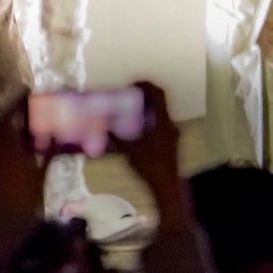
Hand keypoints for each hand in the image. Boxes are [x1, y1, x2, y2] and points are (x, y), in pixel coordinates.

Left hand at [0, 90, 45, 215]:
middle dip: (10, 119)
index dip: (15, 105)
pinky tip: (15, 161)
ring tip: (24, 139)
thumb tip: (57, 137)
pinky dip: (4, 154)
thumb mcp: (39, 177)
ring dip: (7, 138)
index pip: (8, 117)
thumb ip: (47, 155)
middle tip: (25, 116)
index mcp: (8, 148)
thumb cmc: (22, 200)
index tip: (25, 96)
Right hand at [113, 81, 187, 231]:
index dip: (144, 84)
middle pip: (159, 100)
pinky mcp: (172, 143)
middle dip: (144, 95)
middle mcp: (170, 124)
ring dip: (146, 108)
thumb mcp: (129, 150)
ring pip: (160, 113)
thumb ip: (114, 136)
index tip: (130, 84)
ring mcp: (173, 134)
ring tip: (129, 112)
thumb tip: (99, 124)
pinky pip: (160, 124)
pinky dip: (149, 121)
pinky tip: (136, 130)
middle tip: (127, 96)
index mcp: (162, 120)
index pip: (157, 92)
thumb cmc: (149, 167)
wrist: (168, 188)